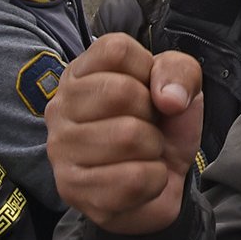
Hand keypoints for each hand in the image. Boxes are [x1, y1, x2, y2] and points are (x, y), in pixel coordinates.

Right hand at [46, 34, 202, 235]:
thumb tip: (169, 98)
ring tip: (143, 152)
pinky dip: (153, 180)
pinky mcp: (72, 190)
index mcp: (81, 72)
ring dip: (153, 148)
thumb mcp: (181, 87)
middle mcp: (60, 107)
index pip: (116, 49)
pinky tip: (141, 178)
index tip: (148, 89)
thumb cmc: (161, 125)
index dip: (148, 69)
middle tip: (147, 125)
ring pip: (127, 137)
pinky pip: (132, 180)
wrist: (160, 183)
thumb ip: (180, 73)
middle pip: (121, 92)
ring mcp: (60, 149)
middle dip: (152, 113)